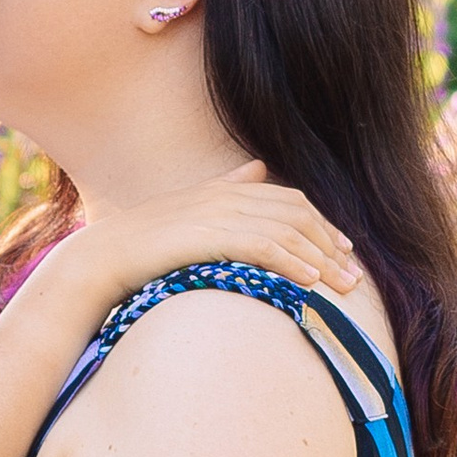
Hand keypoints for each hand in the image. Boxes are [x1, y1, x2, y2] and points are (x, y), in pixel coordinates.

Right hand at [67, 165, 361, 309]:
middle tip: (353, 278)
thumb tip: (258, 168)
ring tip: (343, 288)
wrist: (103, 257)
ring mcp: (219, 214)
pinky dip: (291, 263)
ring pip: (288, 233)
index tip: (343, 252)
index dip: (322, 225)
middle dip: (330, 246)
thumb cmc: (145, 243)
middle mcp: (228, 196)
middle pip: (297, 215)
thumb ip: (229, 187)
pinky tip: (309, 283)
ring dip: (321, 261)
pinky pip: (263, 247)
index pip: (290, 201)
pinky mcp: (210, 236)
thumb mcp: (192, 210)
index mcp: (227, 190)